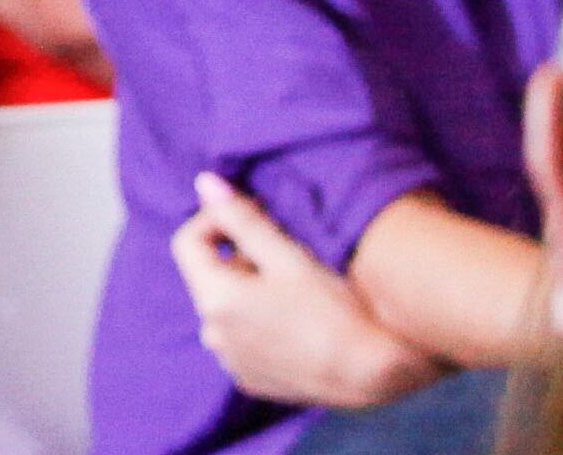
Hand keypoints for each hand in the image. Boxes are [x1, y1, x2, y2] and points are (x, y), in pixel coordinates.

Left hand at [174, 171, 448, 410]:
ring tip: (297, 288)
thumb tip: (204, 183)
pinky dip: (259, 322)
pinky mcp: (253, 380)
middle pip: (212, 276)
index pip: (188, 242)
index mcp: (214, 300)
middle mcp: (213, 334)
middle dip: (241, 256)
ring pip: (229, 308)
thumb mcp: (287, 255)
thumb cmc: (334, 309)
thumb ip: (240, 217)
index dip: (217, 219)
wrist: (374, 373)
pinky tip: (299, 321)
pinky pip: (243, 339)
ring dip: (251, 290)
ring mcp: (232, 362)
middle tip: (287, 252)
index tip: (255, 214)